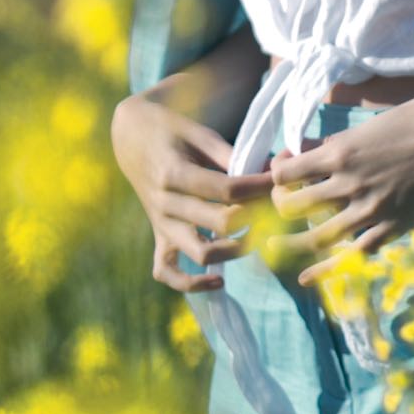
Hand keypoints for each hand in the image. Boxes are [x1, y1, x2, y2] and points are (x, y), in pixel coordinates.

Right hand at [109, 90, 274, 294]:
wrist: (132, 137)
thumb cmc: (172, 130)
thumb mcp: (200, 133)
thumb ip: (233, 155)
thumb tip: (275, 169)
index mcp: (174, 173)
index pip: (228, 190)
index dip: (261, 189)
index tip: (281, 182)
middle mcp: (165, 203)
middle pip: (220, 223)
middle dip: (257, 218)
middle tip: (277, 209)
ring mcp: (160, 224)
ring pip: (200, 253)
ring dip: (235, 251)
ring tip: (257, 237)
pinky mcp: (158, 236)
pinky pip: (166, 272)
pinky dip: (191, 284)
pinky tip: (219, 281)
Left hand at [267, 88, 413, 289]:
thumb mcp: (372, 123)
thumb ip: (342, 142)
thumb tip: (316, 150)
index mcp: (341, 151)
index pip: (285, 172)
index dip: (278, 173)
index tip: (286, 172)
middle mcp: (349, 182)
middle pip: (291, 206)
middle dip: (279, 206)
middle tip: (285, 205)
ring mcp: (372, 208)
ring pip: (315, 236)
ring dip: (289, 243)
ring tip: (274, 247)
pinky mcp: (394, 227)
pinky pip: (352, 256)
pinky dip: (324, 270)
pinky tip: (306, 277)